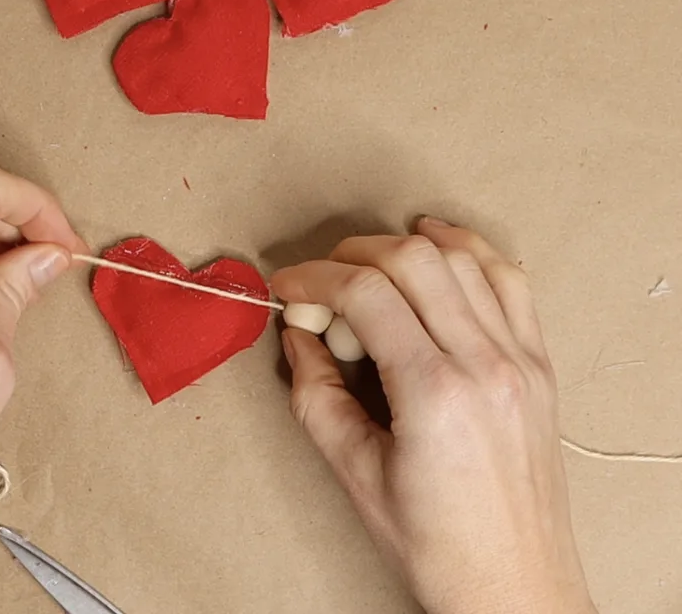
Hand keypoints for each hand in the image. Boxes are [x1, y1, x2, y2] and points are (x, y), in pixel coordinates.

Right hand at [271, 218, 596, 613]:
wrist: (514, 585)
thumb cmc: (437, 546)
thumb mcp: (355, 474)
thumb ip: (316, 396)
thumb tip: (299, 337)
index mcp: (435, 394)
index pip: (366, 294)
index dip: (314, 279)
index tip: (288, 288)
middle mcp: (486, 364)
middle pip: (413, 261)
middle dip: (352, 255)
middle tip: (321, 281)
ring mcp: (520, 360)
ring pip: (463, 259)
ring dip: (406, 247)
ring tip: (368, 263)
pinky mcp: (538, 365)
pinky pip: (510, 281)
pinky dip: (470, 251)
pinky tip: (441, 247)